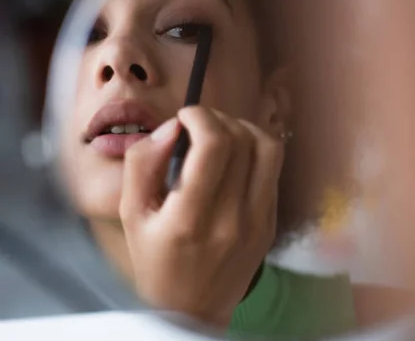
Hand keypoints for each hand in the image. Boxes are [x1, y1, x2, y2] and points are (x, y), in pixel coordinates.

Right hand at [119, 106, 282, 327]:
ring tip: (221, 135)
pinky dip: (255, 152)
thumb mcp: (131, 215)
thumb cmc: (156, 262)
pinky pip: (273, 170)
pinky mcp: (271, 222)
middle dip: (219, 119)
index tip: (185, 117)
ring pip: (269, 149)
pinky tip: (234, 160)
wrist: (193, 310)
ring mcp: (259, 221)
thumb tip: (173, 127)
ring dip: (245, 129)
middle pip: (244, 140)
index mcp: (191, 219)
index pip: (215, 145)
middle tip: (199, 126)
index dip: (201, 116)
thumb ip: (143, 164)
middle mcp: (233, 219)